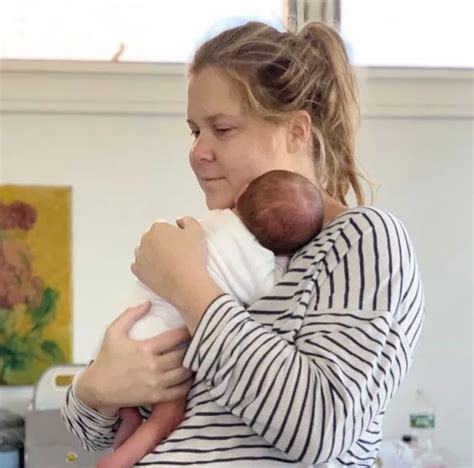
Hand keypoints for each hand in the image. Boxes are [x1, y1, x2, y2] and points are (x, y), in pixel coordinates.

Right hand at [76, 303, 192, 412]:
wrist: (97, 388)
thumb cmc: (107, 358)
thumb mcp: (113, 332)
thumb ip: (130, 315)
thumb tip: (149, 303)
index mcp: (145, 348)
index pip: (175, 337)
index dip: (187, 330)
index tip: (192, 326)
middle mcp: (153, 366)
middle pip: (183, 355)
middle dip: (194, 347)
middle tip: (200, 341)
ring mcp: (156, 383)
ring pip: (185, 373)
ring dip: (193, 364)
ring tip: (198, 357)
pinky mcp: (156, 397)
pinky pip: (179, 391)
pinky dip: (188, 383)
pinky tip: (190, 375)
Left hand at [131, 217, 207, 306]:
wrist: (186, 283)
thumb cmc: (192, 256)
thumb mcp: (197, 231)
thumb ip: (187, 220)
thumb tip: (179, 221)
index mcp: (157, 228)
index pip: (163, 227)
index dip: (172, 235)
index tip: (180, 244)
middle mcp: (144, 240)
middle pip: (152, 238)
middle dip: (161, 243)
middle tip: (175, 254)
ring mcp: (139, 256)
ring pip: (144, 252)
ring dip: (152, 254)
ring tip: (167, 264)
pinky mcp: (137, 271)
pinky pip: (139, 266)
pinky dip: (146, 267)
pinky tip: (158, 271)